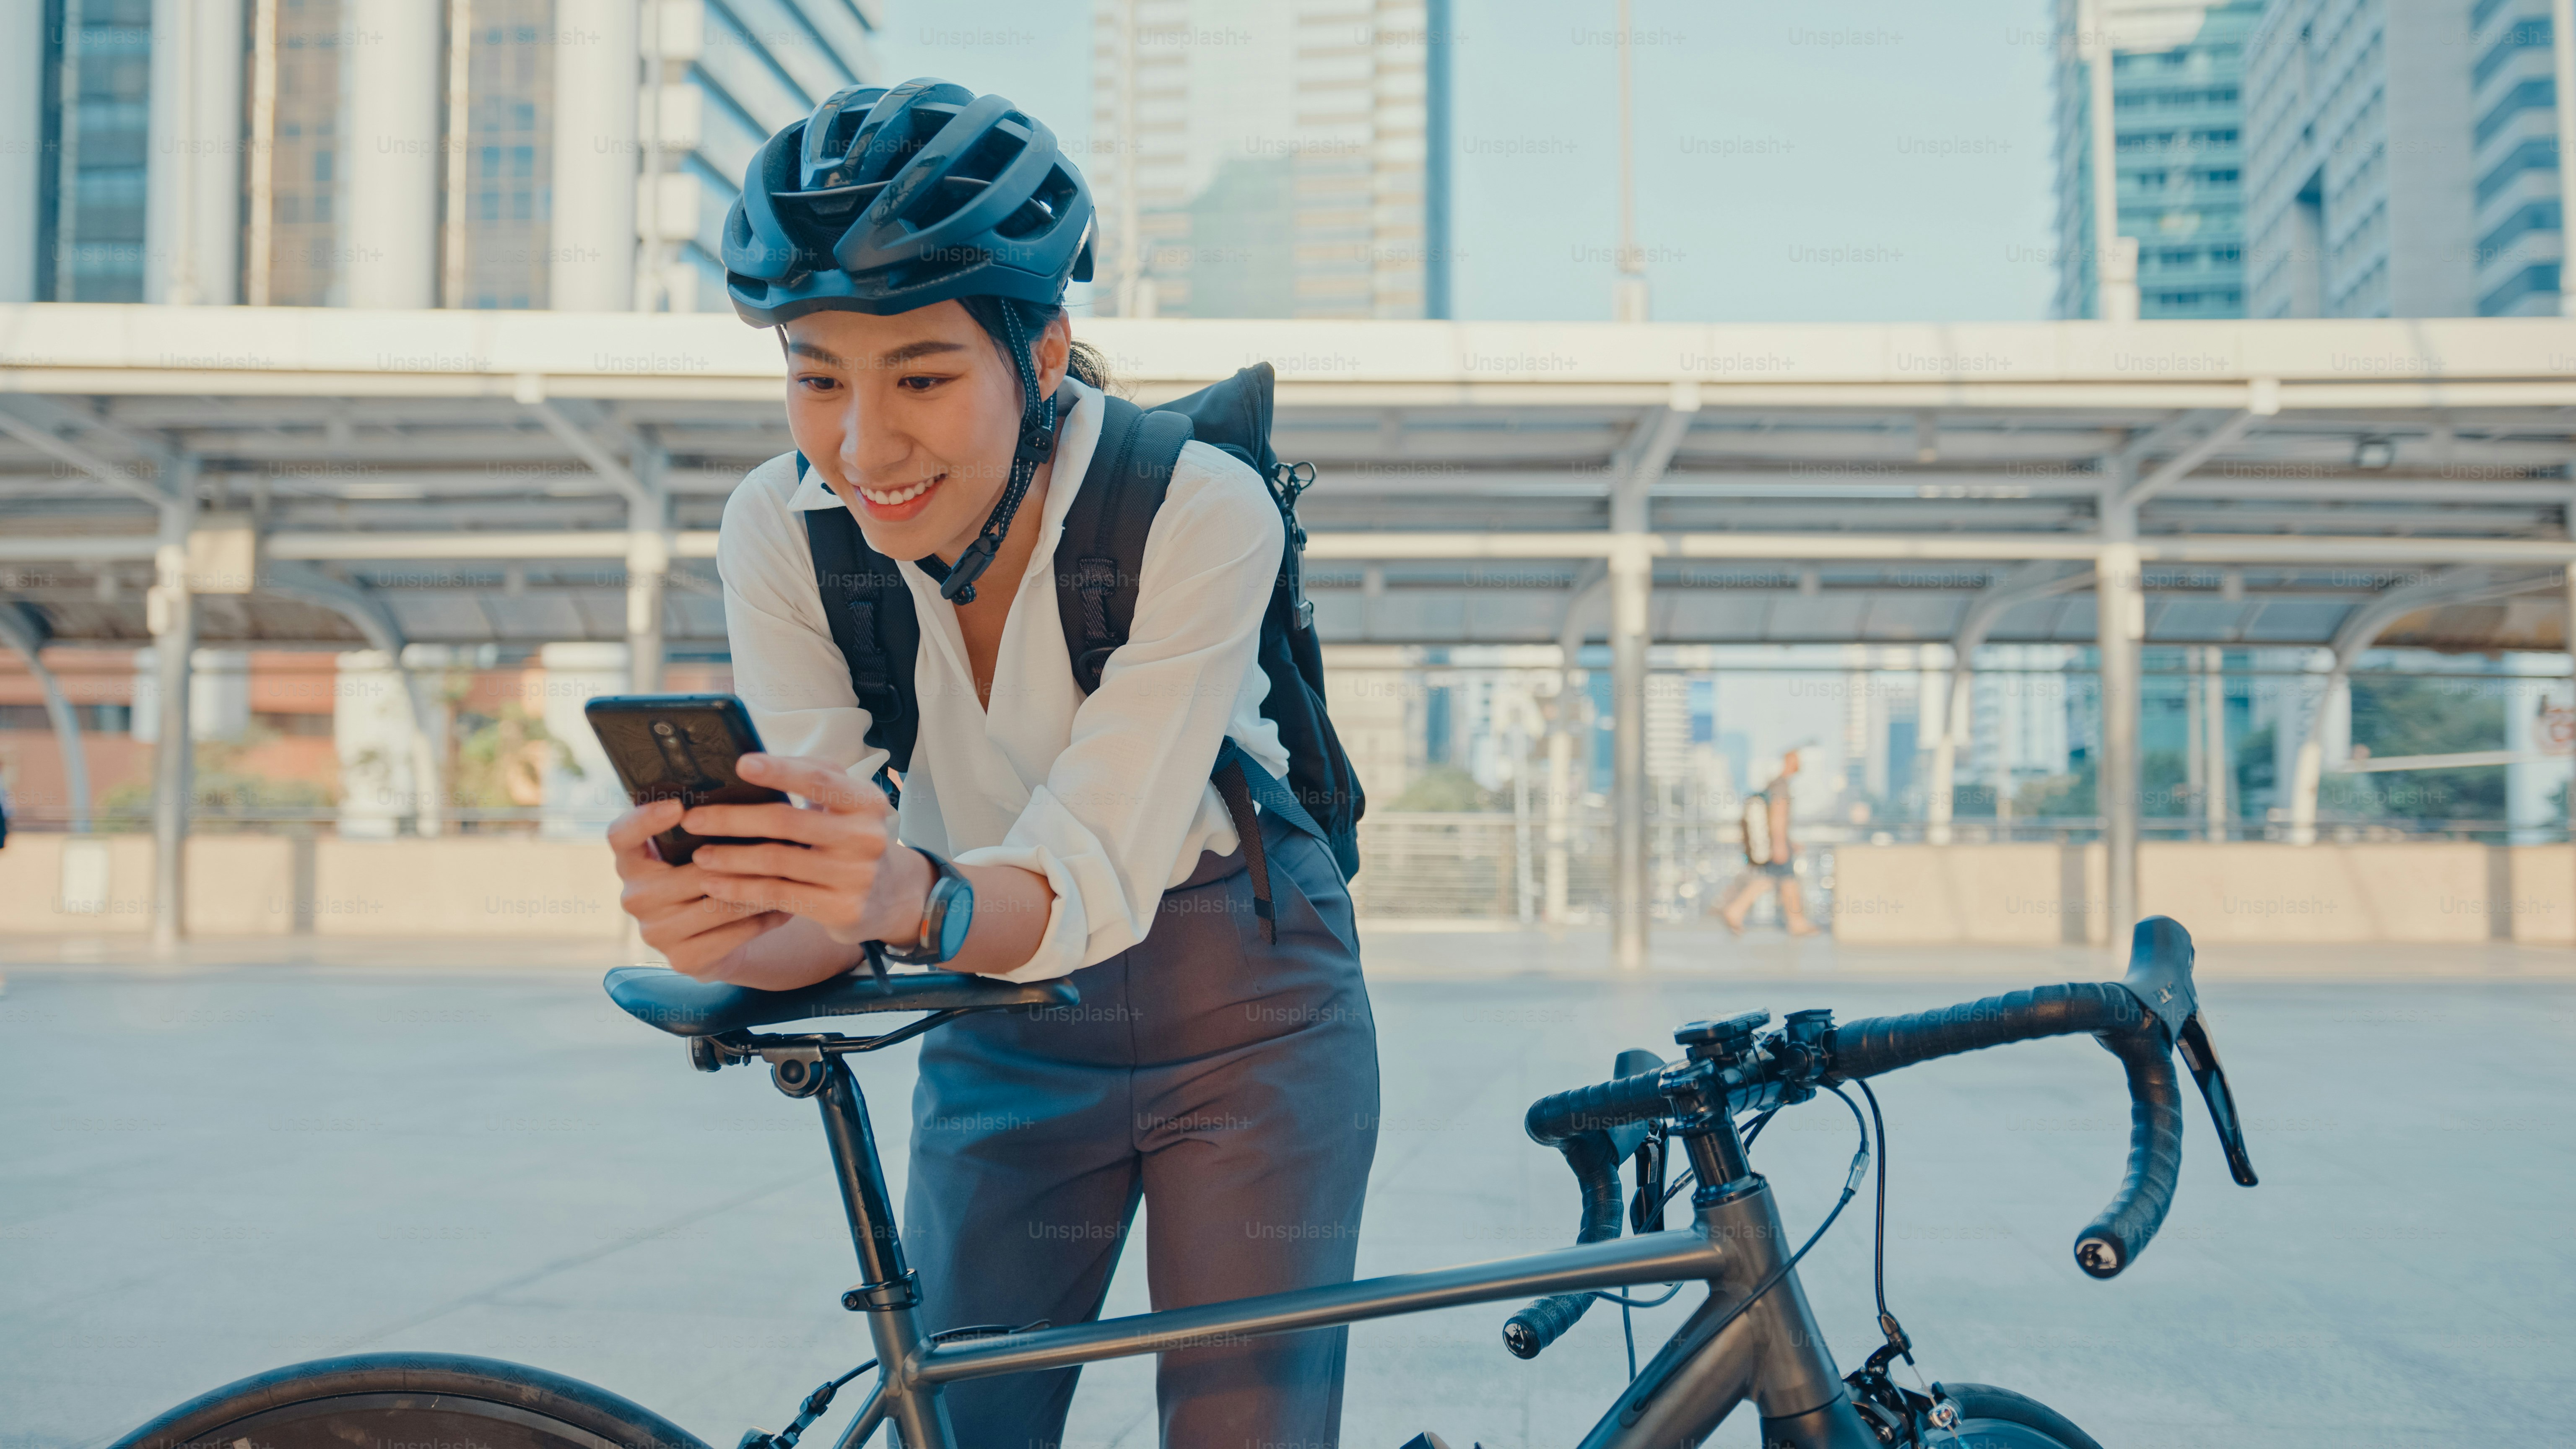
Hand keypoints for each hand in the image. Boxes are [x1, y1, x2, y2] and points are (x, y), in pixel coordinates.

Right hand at [608, 798, 792, 979]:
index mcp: (631, 861)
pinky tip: (785, 908)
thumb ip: (705, 826)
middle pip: (690, 871)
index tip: (678, 806)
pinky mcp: (681, 959)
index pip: (620, 835)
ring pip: (717, 903)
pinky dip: (762, 920)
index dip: (644, 819)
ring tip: (791, 873)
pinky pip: (731, 933)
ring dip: (760, 888)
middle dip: (739, 858)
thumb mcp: (698, 850)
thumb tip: (748, 790)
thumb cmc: (708, 878)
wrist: (714, 942)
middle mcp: (635, 896)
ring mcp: (655, 932)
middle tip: (780, 841)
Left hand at [681, 753, 929, 947]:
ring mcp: (856, 875)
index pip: (819, 779)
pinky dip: (741, 888)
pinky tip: (716, 884)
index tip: (740, 764)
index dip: (780, 770)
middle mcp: (866, 836)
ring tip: (699, 855)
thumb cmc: (848, 838)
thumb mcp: (844, 804)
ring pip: (776, 861)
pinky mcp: (841, 909)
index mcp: (866, 801)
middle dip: (732, 819)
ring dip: (729, 857)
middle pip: (786, 821)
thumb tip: (749, 762)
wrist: (887, 896)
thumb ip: (810, 778)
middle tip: (693, 819)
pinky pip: (778, 894)